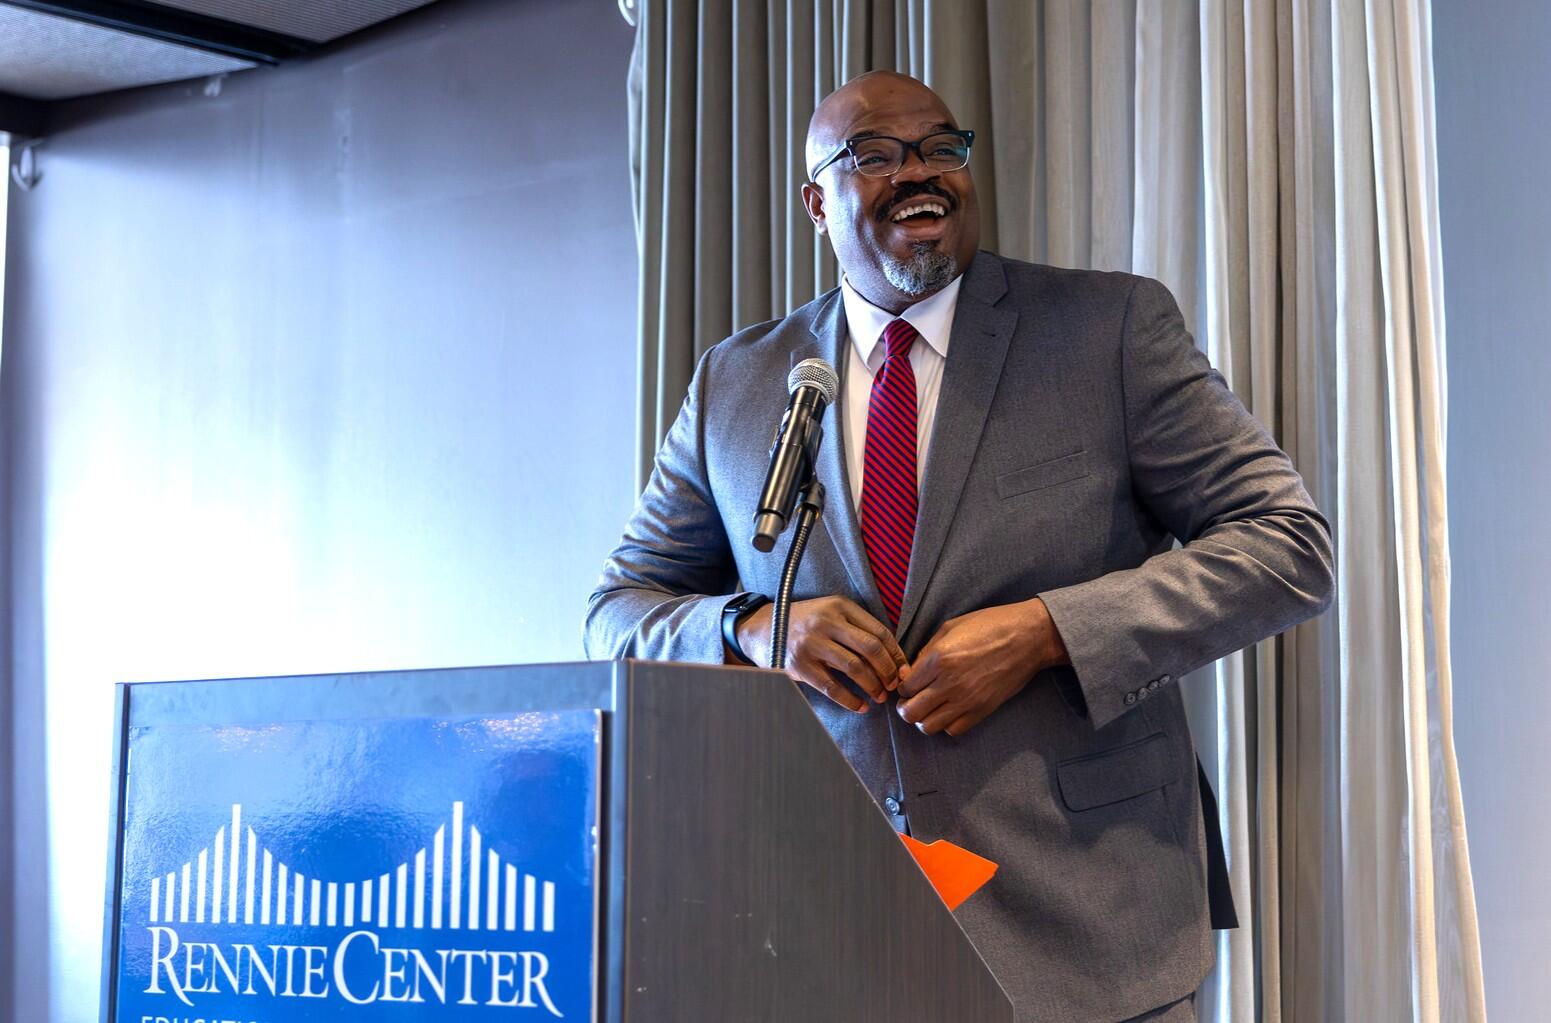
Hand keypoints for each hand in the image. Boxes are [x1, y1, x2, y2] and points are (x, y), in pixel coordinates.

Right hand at [737, 596, 906, 712]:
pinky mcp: (799, 665)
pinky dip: (851, 700)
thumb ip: (856, 627)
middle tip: (894, 686)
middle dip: (888, 671)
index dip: (896, 654)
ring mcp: (811, 643)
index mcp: (839, 606)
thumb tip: (893, 657)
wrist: (761, 629)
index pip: (879, 632)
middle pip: (871, 649)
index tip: (904, 670)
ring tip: (880, 697)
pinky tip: (860, 707)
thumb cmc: (804, 623)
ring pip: (855, 668)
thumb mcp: (829, 612)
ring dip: (873, 686)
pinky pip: (833, 687)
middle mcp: (826, 622)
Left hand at [897, 598, 1068, 736]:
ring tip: (930, 707)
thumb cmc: (990, 625)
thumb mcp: (951, 627)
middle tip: (912, 700)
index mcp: (938, 658)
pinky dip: (946, 724)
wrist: (1028, 637)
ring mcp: (966, 700)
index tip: (909, 683)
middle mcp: (949, 683)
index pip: (905, 687)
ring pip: (928, 726)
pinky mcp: (982, 710)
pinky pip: (953, 730)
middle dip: (906, 708)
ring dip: (924, 718)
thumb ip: (927, 651)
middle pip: (911, 712)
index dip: (902, 686)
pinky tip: (949, 711)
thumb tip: (913, 671)